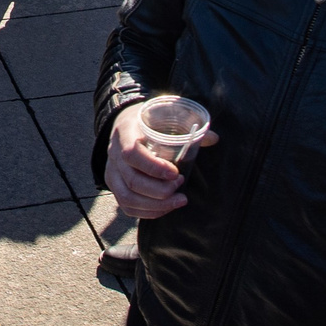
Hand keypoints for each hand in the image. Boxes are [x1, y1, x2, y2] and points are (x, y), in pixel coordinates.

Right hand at [104, 102, 216, 219]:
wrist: (124, 123)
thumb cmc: (149, 120)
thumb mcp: (163, 114)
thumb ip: (187, 125)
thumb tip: (214, 138)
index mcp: (125, 132)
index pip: (131, 154)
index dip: (154, 167)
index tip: (176, 173)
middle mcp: (113, 154)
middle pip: (132, 181)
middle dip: (160, 191)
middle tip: (181, 185)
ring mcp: (111, 172)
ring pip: (128, 198)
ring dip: (156, 205)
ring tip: (179, 200)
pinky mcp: (113, 185)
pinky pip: (127, 207)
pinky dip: (148, 212)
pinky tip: (166, 207)